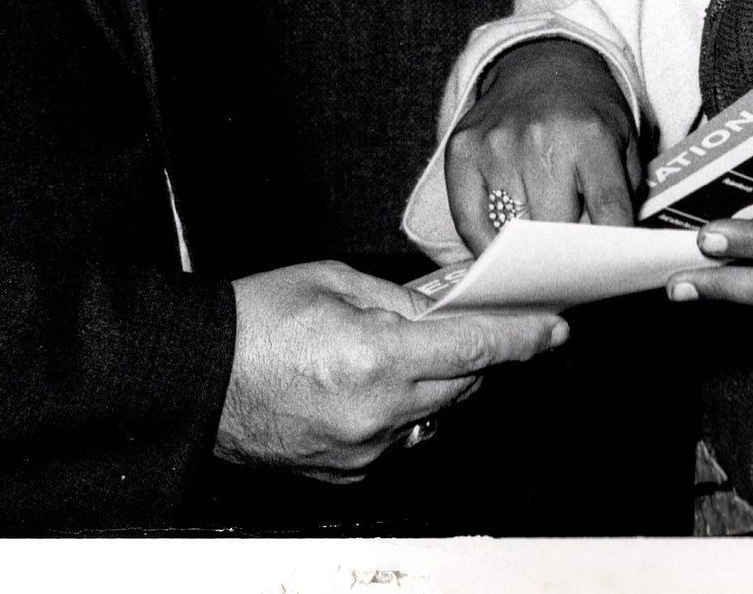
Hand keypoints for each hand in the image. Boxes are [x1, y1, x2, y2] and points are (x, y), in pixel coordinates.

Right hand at [214, 259, 567, 482]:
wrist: (198, 376)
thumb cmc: (254, 321)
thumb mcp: (335, 281)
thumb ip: (403, 298)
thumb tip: (451, 304)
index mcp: (373, 357)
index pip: (472, 349)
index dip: (521, 338)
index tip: (554, 328)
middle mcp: (376, 412)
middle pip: (463, 385)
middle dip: (475, 353)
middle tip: (476, 320)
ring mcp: (364, 449)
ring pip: (436, 413)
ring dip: (437, 382)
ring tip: (405, 349)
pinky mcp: (350, 472)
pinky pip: (402, 437)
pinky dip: (403, 410)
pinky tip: (373, 383)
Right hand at [444, 38, 640, 253]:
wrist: (540, 64)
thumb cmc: (585, 114)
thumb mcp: (623, 143)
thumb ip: (622, 197)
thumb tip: (608, 256)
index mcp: (590, 135)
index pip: (607, 212)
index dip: (610, 250)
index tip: (607, 272)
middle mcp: (540, 138)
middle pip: (554, 229)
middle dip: (565, 252)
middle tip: (570, 261)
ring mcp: (496, 145)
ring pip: (511, 231)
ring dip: (525, 247)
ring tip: (537, 248)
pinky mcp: (462, 151)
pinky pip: (469, 222)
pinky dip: (485, 244)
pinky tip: (501, 249)